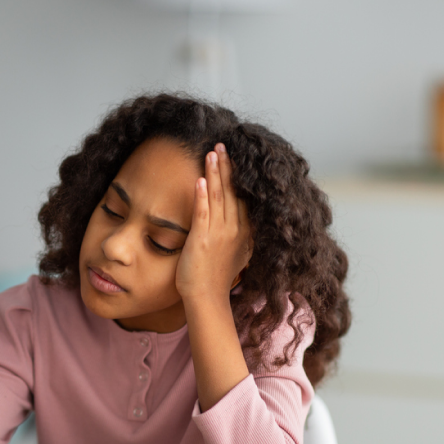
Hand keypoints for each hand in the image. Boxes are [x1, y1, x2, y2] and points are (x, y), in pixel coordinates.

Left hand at [176, 143, 252, 301]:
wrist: (207, 299)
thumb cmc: (217, 279)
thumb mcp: (237, 254)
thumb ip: (240, 237)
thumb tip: (244, 225)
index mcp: (244, 232)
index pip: (241, 197)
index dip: (237, 176)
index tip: (233, 157)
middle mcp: (234, 230)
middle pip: (231, 191)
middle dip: (226, 166)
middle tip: (221, 145)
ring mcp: (219, 234)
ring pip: (218, 197)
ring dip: (215, 173)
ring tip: (212, 153)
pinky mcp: (201, 240)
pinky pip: (203, 213)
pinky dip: (202, 196)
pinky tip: (199, 179)